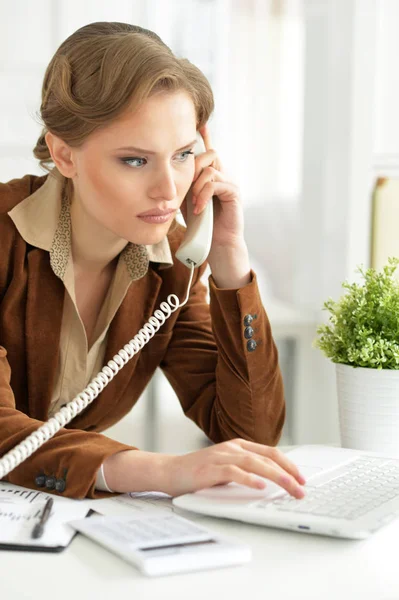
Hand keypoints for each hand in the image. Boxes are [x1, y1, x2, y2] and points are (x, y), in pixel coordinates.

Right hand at [160, 438, 305, 497]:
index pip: (270, 452)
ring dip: (276, 476)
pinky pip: (233, 472)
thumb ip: (246, 469)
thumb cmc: (199, 472)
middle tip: (302, 489)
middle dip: (288, 474)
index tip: (302, 478)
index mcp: (238, 445)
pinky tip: (260, 486)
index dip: (288, 464)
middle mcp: (232, 448)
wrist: (169, 471)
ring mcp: (221, 456)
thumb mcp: (227, 467)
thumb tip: (272, 481)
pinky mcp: (210, 469)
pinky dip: (249, 479)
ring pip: (255, 463)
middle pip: (267, 458)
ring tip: (290, 487)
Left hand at [189, 124, 243, 248]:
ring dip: (197, 185)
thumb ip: (182, 184)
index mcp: (210, 175)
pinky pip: (216, 183)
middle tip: (186, 184)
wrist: (215, 244)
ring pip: (210, 169)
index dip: (204, 135)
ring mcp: (229, 183)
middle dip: (193, 166)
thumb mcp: (185, 200)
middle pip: (209, 155)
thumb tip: (167, 172)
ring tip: (193, 204)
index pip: (207, 151)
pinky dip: (204, 195)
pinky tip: (199, 209)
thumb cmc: (200, 224)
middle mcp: (222, 175)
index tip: (199, 122)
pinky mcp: (234, 193)